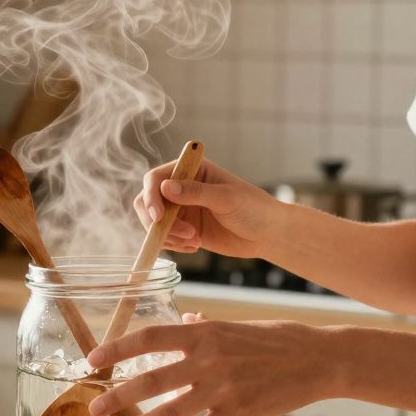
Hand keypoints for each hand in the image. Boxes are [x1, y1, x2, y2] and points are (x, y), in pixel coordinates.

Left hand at [86, 316, 339, 415]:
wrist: (318, 358)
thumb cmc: (277, 339)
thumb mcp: (237, 325)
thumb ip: (206, 325)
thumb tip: (187, 317)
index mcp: (204, 332)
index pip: (149, 337)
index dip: (117, 348)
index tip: (93, 358)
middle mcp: (207, 358)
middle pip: (150, 379)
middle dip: (117, 396)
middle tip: (93, 408)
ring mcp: (222, 387)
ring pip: (169, 410)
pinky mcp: (238, 412)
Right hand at [134, 158, 278, 257]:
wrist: (267, 233)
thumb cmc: (253, 208)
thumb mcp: (226, 198)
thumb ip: (196, 193)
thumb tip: (165, 187)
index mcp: (191, 170)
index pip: (156, 178)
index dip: (151, 196)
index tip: (159, 217)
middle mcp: (181, 187)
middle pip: (147, 201)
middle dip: (158, 221)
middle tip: (183, 234)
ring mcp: (181, 209)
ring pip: (153, 222)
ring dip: (168, 235)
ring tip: (194, 240)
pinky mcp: (183, 229)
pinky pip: (164, 237)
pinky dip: (172, 245)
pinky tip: (194, 246)